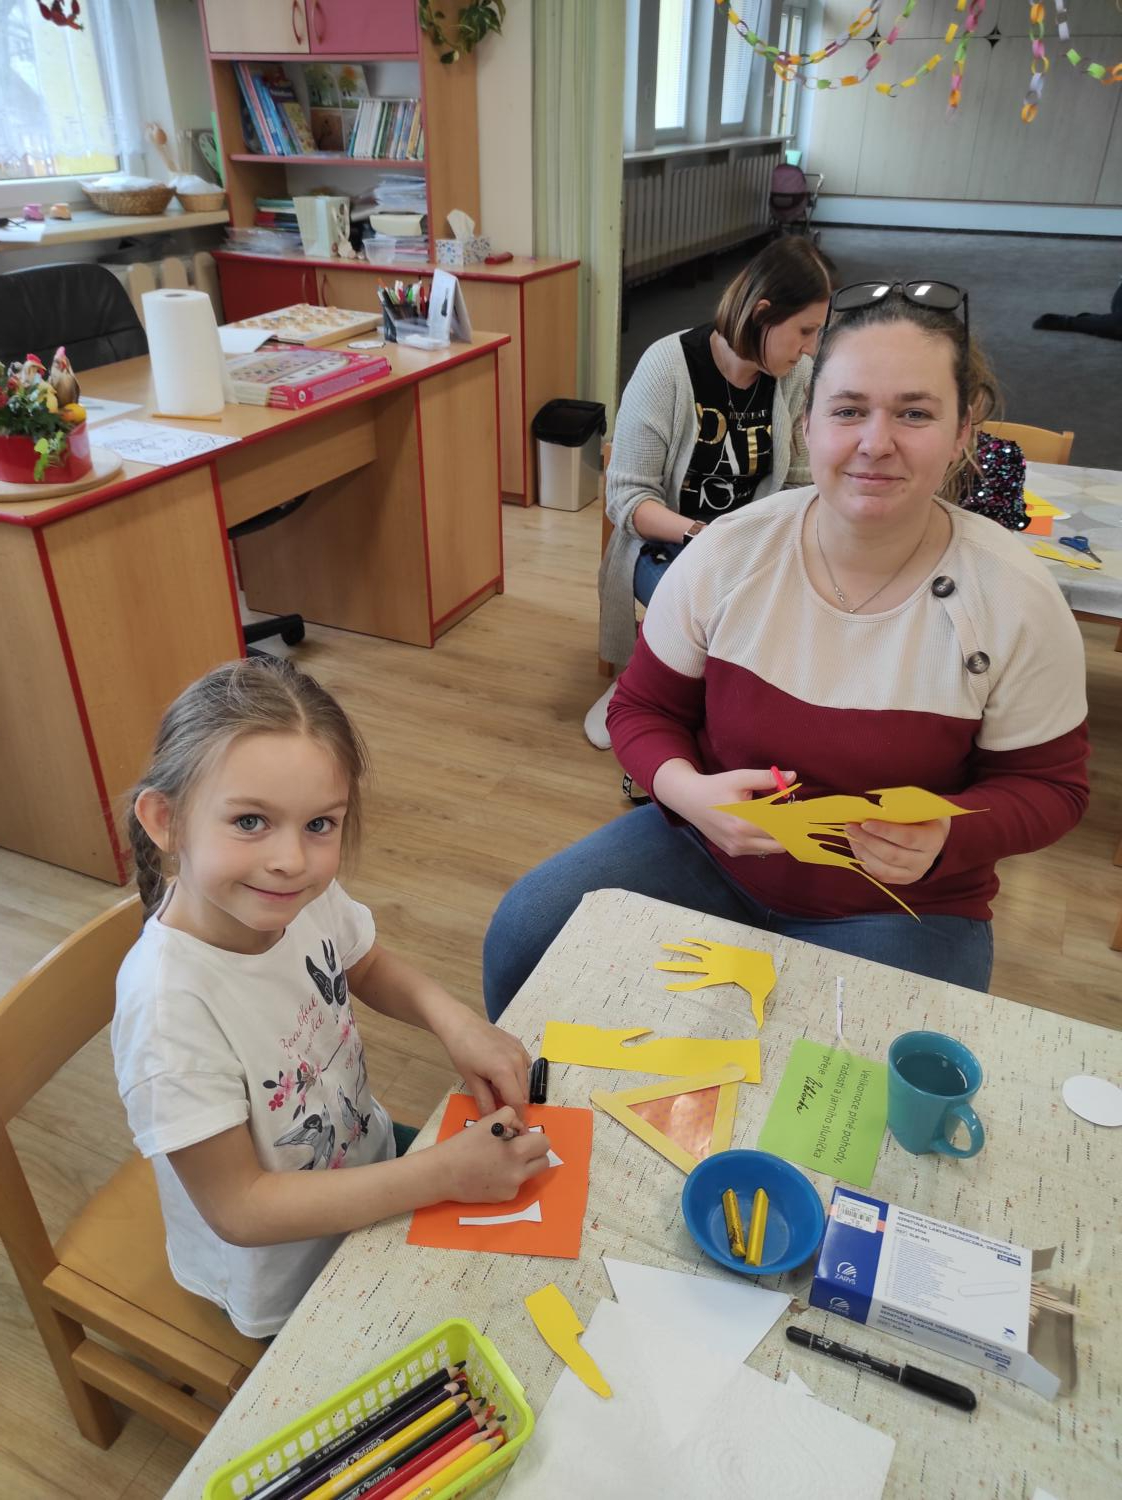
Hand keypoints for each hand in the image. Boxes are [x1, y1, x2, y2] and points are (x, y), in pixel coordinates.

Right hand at [434, 1106, 551, 1202]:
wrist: (443, 1173)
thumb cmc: (464, 1145)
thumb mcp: (488, 1122)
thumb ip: (510, 1119)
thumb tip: (521, 1129)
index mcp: (516, 1151)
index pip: (544, 1142)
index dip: (533, 1136)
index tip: (518, 1136)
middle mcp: (518, 1172)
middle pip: (544, 1161)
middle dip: (534, 1152)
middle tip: (516, 1148)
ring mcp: (513, 1187)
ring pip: (532, 1173)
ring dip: (524, 1165)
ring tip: (503, 1161)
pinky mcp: (505, 1198)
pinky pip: (517, 1184)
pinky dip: (509, 1178)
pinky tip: (491, 1174)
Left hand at [436, 1005, 531, 1117]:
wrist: (461, 1024)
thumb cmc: (462, 1052)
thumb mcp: (471, 1080)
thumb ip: (484, 1101)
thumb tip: (491, 1120)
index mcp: (505, 1072)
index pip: (517, 1102)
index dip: (517, 1116)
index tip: (515, 1127)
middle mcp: (518, 1061)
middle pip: (524, 1092)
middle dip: (514, 1103)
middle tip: (499, 1106)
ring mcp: (520, 1051)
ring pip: (526, 1080)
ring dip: (516, 1089)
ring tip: (496, 1086)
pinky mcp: (519, 1044)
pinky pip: (524, 1066)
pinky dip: (517, 1075)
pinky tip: (502, 1073)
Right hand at [652, 762, 792, 858]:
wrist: (688, 800)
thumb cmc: (715, 786)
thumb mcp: (740, 777)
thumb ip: (767, 778)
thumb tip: (793, 776)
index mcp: (743, 822)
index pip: (780, 825)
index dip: (795, 817)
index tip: (804, 807)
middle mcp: (740, 840)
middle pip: (780, 842)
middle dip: (791, 829)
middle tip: (797, 815)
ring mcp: (736, 849)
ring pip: (771, 849)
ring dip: (780, 836)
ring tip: (781, 818)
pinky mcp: (733, 852)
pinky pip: (759, 849)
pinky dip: (767, 840)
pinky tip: (766, 825)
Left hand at [845, 817, 950, 885]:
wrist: (933, 834)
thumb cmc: (922, 815)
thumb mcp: (918, 807)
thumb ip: (899, 808)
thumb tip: (870, 806)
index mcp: (932, 839)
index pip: (907, 838)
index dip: (885, 831)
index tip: (865, 823)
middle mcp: (925, 860)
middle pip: (892, 855)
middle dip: (867, 840)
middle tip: (850, 827)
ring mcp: (913, 873)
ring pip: (883, 868)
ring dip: (862, 851)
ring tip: (850, 836)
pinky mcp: (902, 879)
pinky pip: (879, 875)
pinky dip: (864, 860)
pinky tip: (856, 846)